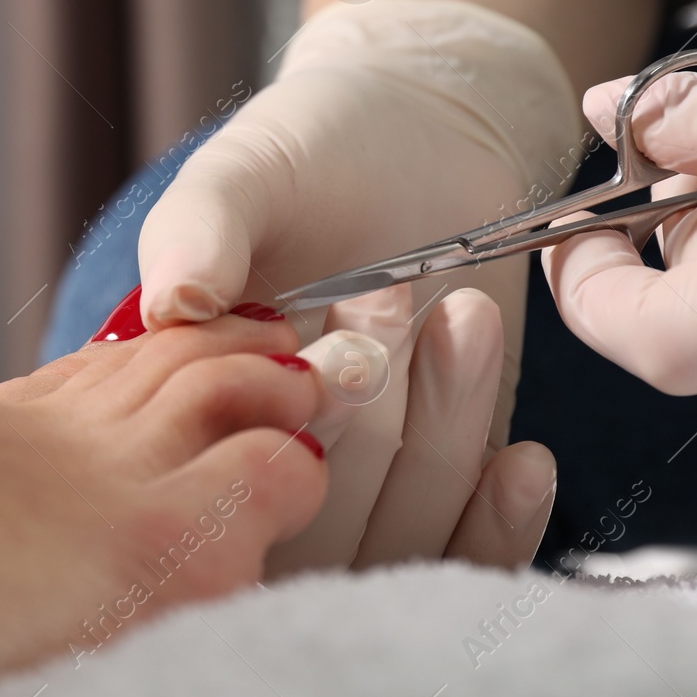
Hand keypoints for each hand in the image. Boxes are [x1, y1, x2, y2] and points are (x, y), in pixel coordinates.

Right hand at [137, 0, 580, 568]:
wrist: (433, 136)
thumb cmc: (320, 145)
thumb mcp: (246, 172)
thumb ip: (201, 228)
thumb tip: (175, 298)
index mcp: (183, 405)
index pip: (201, 486)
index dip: (258, 433)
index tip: (303, 334)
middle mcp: (257, 463)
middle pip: (299, 529)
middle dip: (361, 424)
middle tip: (388, 290)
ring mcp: (348, 489)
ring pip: (387, 545)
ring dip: (438, 441)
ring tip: (463, 315)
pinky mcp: (432, 493)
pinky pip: (455, 560)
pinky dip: (495, 526)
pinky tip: (522, 461)